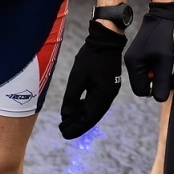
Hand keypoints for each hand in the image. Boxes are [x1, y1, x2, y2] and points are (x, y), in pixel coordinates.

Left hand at [58, 20, 126, 137]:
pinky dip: (86, 108)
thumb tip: (67, 114)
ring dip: (81, 117)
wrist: (106, 41)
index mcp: (102, 96)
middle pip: (92, 117)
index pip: (88, 118)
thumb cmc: (91, 57)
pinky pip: (96, 102)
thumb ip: (72, 98)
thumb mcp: (77, 77)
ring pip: (95, 110)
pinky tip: (77, 109)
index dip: (75, 127)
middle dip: (78, 125)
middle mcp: (108, 96)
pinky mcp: (108, 86)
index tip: (63, 133)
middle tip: (63, 131)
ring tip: (68, 122)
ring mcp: (110, 91)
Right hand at [124, 2, 173, 101]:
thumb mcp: (164, 60)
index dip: (155, 89)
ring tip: (170, 62)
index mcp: (134, 65)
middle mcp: (133, 62)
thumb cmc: (163, 35)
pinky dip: (161, 65)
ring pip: (150, 75)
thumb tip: (160, 99)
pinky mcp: (144, 53)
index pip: (141, 90)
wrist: (164, 14)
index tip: (167, 80)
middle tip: (171, 71)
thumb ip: (161, 80)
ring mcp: (138, 57)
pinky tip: (168, 57)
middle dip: (159, 80)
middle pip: (145, 83)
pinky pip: (152, 66)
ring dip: (161, 72)